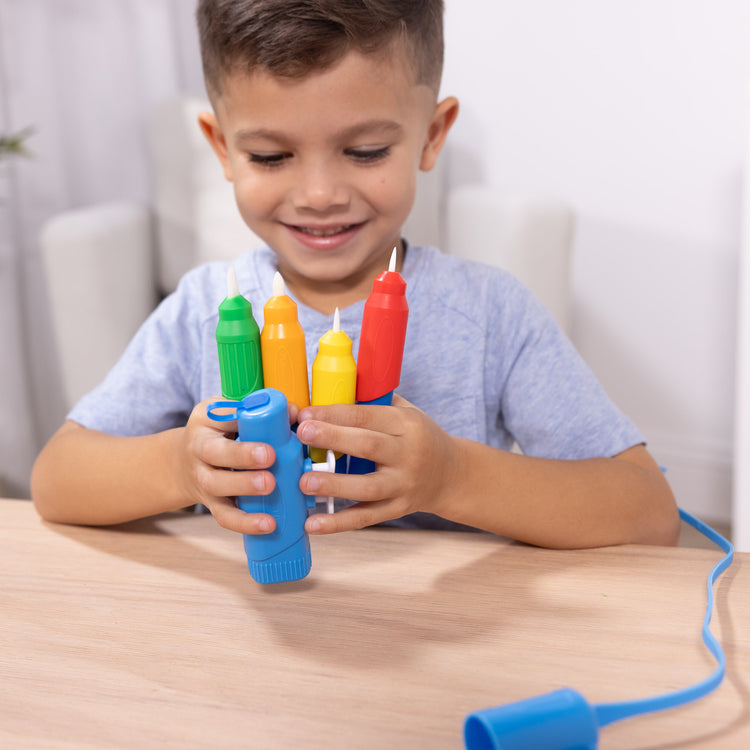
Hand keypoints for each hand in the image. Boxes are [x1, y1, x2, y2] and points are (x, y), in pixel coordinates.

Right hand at [177, 397, 276, 534]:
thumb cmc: (218, 434)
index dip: (245, 418)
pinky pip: (225, 516)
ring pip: (216, 485)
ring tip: (270, 486)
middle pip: (214, 452)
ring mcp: (202, 479)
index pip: (222, 416)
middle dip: (242, 455)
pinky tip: (268, 524)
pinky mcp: (211, 504)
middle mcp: (199, 450)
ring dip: (244, 487)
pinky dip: (245, 522)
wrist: (182, 464)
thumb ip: (260, 412)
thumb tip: (295, 413)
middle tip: (269, 456)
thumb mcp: (230, 415)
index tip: (269, 419)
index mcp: (205, 421)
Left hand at [296, 395, 459, 533]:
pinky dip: (339, 523)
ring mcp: (404, 485)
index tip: (304, 414)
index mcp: (406, 424)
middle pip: (369, 446)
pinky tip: (313, 524)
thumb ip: (370, 404)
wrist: (451, 475)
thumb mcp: (405, 413)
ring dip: (334, 485)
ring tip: (304, 482)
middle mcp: (408, 454)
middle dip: (333, 438)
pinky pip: (366, 518)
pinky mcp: (397, 509)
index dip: (335, 414)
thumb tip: (322, 394)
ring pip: (368, 487)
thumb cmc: (417, 437)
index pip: (367, 416)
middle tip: (301, 434)